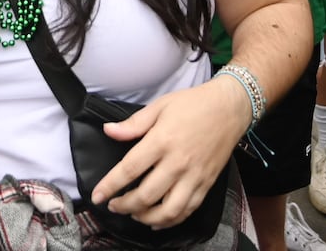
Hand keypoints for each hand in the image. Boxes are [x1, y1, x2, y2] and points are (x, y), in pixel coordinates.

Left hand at [92, 79, 249, 228]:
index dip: (110, 185)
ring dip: (146, 218)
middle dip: (124, 205)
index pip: (130, 169)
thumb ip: (133, 124)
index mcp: (162, 140)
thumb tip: (108, 131)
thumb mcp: (160, 106)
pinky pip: (188, 210)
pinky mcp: (206, 184)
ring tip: (133, 214)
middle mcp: (178, 163)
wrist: (229, 108)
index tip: (97, 196)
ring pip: (168, 211)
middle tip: (113, 205)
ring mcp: (194, 176)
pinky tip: (158, 220)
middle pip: (146, 196)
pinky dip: (171, 221)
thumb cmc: (193, 104)